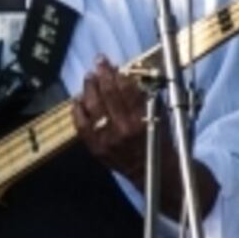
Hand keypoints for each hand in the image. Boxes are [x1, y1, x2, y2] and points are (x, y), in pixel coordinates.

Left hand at [71, 61, 173, 186]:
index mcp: (142, 121)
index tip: (110, 63)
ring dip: (88, 89)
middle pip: (107, 96)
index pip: (126, 91)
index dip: (116, 74)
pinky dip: (77, 111)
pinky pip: (81, 126)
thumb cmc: (161, 143)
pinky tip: (77, 100)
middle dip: (101, 76)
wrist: (155, 174)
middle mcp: (123, 129)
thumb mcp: (160, 117)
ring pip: (92, 108)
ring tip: (89, 78)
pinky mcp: (96, 148)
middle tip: (98, 63)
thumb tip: (128, 77)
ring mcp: (107, 139)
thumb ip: (145, 98)